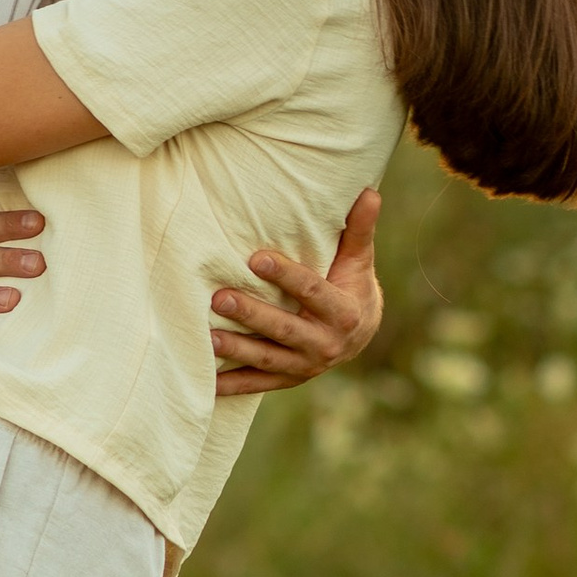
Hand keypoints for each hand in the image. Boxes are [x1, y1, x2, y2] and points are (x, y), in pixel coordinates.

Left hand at [211, 187, 382, 397]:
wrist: (360, 334)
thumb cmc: (352, 285)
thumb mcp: (359, 259)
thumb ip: (359, 229)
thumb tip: (370, 191)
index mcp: (344, 313)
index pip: (311, 292)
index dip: (285, 276)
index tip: (255, 258)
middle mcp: (326, 345)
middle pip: (284, 329)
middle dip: (251, 315)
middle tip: (218, 297)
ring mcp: (306, 366)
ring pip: (267, 358)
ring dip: (237, 349)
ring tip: (208, 337)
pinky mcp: (288, 379)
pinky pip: (257, 383)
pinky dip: (231, 385)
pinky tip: (206, 381)